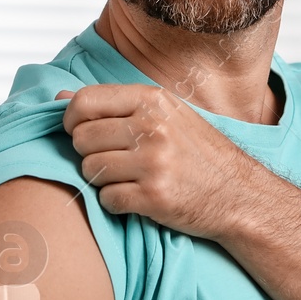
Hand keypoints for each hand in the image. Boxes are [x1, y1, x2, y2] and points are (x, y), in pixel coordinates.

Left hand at [56, 83, 268, 240]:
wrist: (240, 194)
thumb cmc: (199, 153)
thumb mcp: (165, 114)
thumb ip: (114, 104)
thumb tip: (59, 96)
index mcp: (152, 100)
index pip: (84, 102)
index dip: (72, 120)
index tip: (81, 132)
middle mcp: (152, 127)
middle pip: (82, 138)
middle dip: (89, 153)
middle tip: (113, 160)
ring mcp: (153, 162)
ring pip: (90, 169)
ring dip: (102, 179)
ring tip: (128, 179)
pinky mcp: (153, 197)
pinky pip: (106, 198)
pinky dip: (115, 202)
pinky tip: (136, 198)